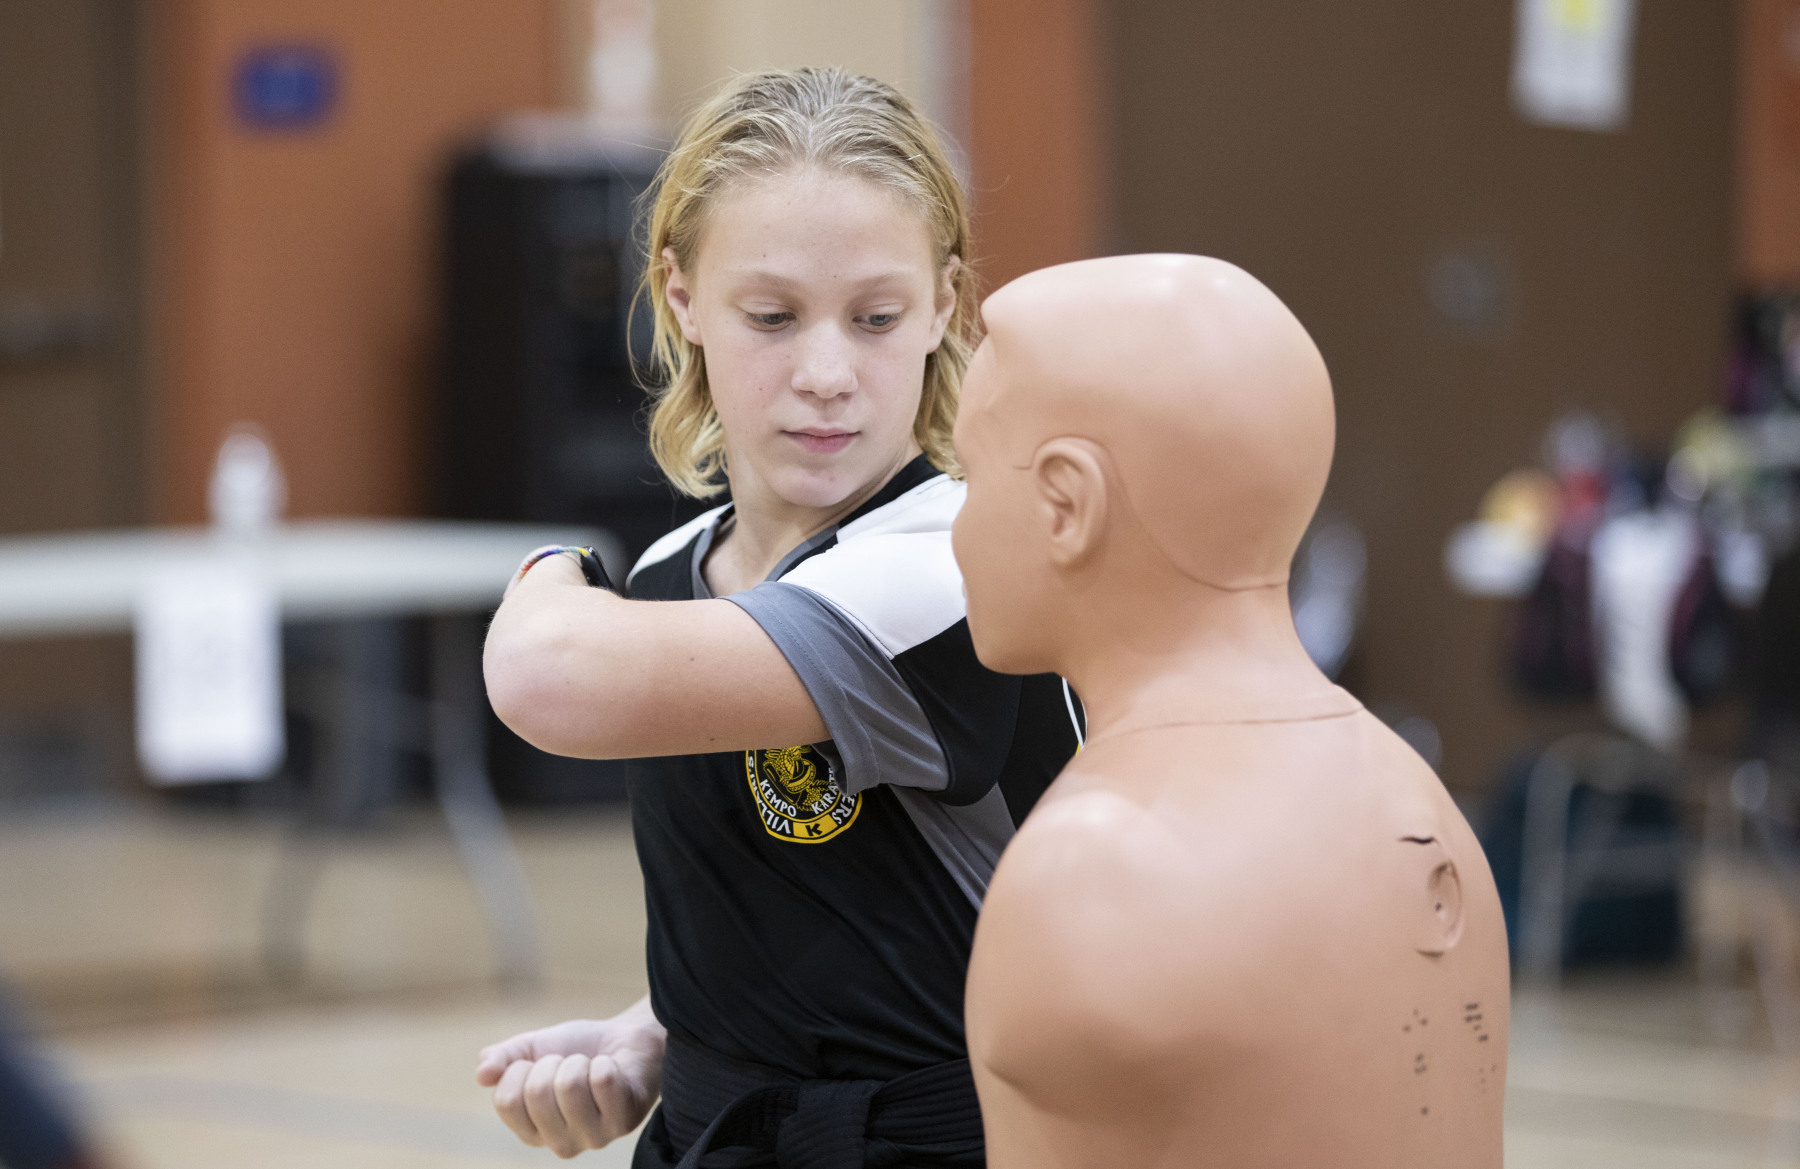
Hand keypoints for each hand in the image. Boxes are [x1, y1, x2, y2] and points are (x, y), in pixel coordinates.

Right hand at [477, 1000, 665, 1156]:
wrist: (628, 1038)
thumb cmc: (579, 1048)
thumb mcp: (533, 1048)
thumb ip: (503, 1060)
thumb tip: (482, 1075)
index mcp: (532, 1132)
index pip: (505, 1101)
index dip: (520, 1068)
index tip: (538, 1064)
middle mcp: (561, 1144)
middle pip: (536, 1092)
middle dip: (553, 1062)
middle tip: (570, 1063)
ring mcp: (594, 1137)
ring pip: (570, 1085)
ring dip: (580, 1061)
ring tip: (591, 1066)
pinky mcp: (624, 1121)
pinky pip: (603, 1080)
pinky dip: (605, 1062)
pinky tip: (613, 1069)